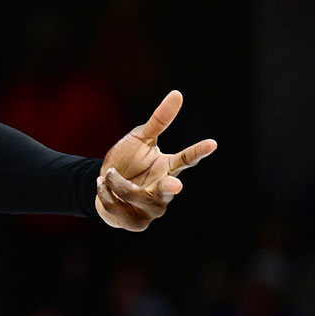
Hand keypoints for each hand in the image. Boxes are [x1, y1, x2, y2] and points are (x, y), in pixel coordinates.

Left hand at [96, 90, 216, 230]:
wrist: (104, 185)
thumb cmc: (128, 161)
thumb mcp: (140, 138)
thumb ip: (159, 121)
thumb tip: (178, 93)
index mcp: (168, 168)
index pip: (186, 159)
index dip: (198, 152)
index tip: (212, 143)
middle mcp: (164, 191)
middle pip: (169, 189)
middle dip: (170, 187)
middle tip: (175, 184)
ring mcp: (152, 209)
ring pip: (135, 195)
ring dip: (117, 183)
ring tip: (107, 174)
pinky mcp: (136, 222)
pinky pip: (118, 206)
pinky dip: (105, 193)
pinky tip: (102, 185)